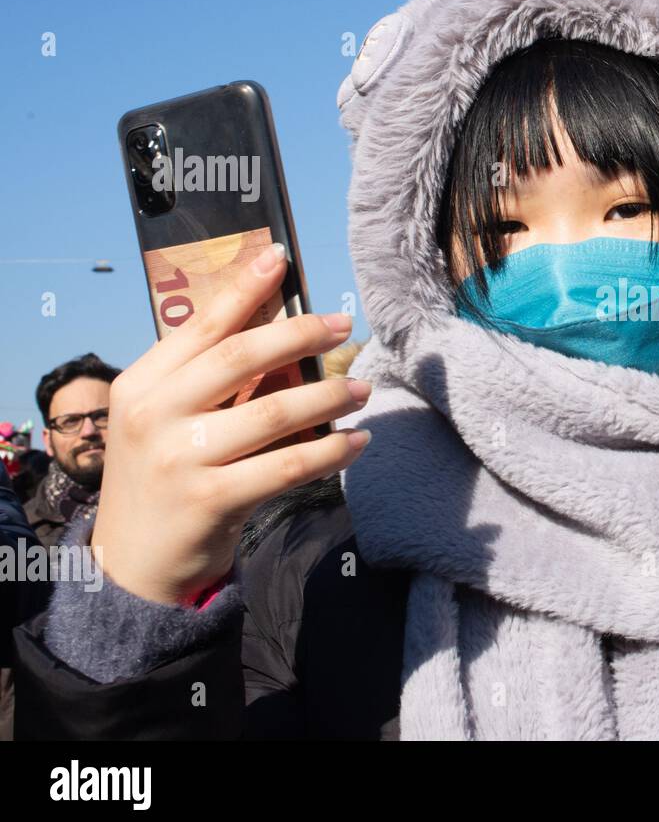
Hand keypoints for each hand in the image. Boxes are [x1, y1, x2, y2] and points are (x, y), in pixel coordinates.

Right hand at [91, 243, 371, 603]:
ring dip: (329, 396)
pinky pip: (289, 466)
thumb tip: (282, 333)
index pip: (201, 325)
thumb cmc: (165, 476)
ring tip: (360, 389)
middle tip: (343, 327)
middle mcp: (156, 415)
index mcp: (142, 384)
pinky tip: (357, 441)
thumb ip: (207, 381)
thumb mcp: (165, 420)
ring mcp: (181, 458)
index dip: (244, 288)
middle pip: (242, 357)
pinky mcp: (211, 500)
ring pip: (276, 412)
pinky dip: (332, 450)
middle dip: (301, 334)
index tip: (280, 258)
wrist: (134, 562)